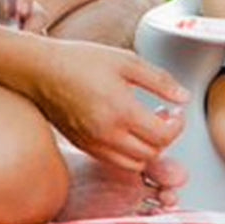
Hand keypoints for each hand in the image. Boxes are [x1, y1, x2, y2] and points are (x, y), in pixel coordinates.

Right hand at [30, 40, 187, 169]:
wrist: (40, 70)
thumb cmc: (81, 60)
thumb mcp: (126, 61)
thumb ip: (159, 80)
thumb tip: (184, 96)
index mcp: (121, 111)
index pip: (163, 136)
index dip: (177, 125)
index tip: (177, 111)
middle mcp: (107, 134)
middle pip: (152, 153)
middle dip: (166, 137)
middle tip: (165, 116)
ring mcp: (93, 144)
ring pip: (134, 163)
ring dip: (148, 149)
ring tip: (147, 124)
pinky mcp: (83, 146)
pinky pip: (114, 161)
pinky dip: (128, 153)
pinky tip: (127, 129)